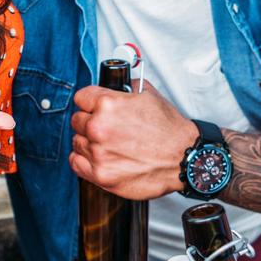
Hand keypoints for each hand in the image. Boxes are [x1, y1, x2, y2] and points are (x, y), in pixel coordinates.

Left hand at [68, 81, 198, 199]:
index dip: (89, 102)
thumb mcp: (150, 95)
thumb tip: (114, 85)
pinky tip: (99, 158)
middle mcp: (99, 127)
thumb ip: (126, 88)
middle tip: (105, 128)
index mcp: (108, 104)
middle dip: (89, 122)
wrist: (184, 160)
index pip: (81, 97)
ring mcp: (98, 153)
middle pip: (77, 120)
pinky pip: (76, 163)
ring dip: (88, 142)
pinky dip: (84, 160)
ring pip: (77, 142)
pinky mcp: (100, 175)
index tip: (93, 107)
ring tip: (107, 145)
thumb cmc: (170, 131)